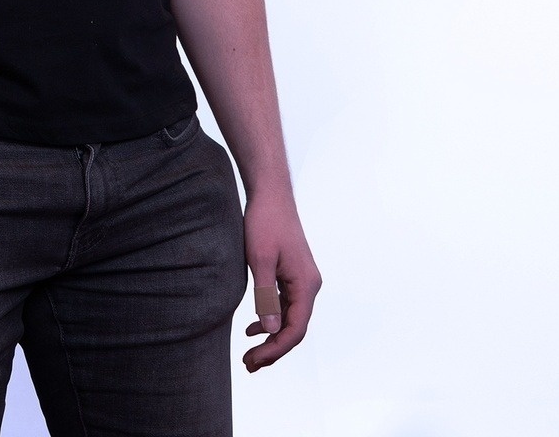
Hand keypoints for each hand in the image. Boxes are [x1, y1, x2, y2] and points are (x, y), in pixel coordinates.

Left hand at [241, 191, 320, 372]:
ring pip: (290, 318)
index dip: (276, 349)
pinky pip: (285, 304)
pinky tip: (253, 327)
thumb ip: (265, 295)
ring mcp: (301, 279)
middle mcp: (309, 285)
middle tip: (249, 365)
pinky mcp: (292, 273)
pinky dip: (271, 319)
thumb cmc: (265, 222)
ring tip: (250, 354)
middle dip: (273, 349)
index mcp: (306, 284)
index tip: (254, 361)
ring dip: (271, 337)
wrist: (270, 193)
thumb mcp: (260, 259)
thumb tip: (271, 330)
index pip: (296, 329)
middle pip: (294, 327)